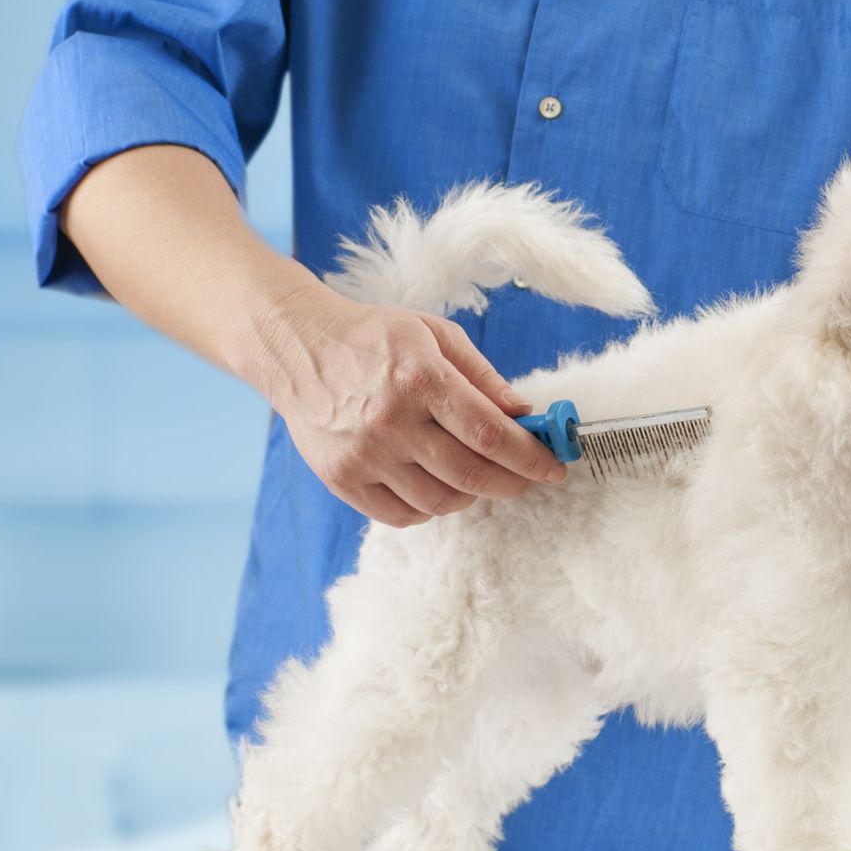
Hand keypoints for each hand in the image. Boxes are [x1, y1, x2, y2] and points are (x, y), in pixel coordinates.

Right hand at [247, 281, 565, 526]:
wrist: (296, 346)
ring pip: (441, 502)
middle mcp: (391, 421)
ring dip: (472, 495)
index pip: (490, 434)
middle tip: (525, 478)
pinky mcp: (342, 480)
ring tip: (476, 474)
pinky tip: (436, 483)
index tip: (554, 467)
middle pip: (472, 475)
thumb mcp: (435, 335)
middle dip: (512, 482)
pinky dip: (431, 507)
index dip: (530, 457)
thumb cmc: (373, 338)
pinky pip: (403, 515)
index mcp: (420, 378)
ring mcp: (364, 456)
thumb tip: (526, 416)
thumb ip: (484, 378)